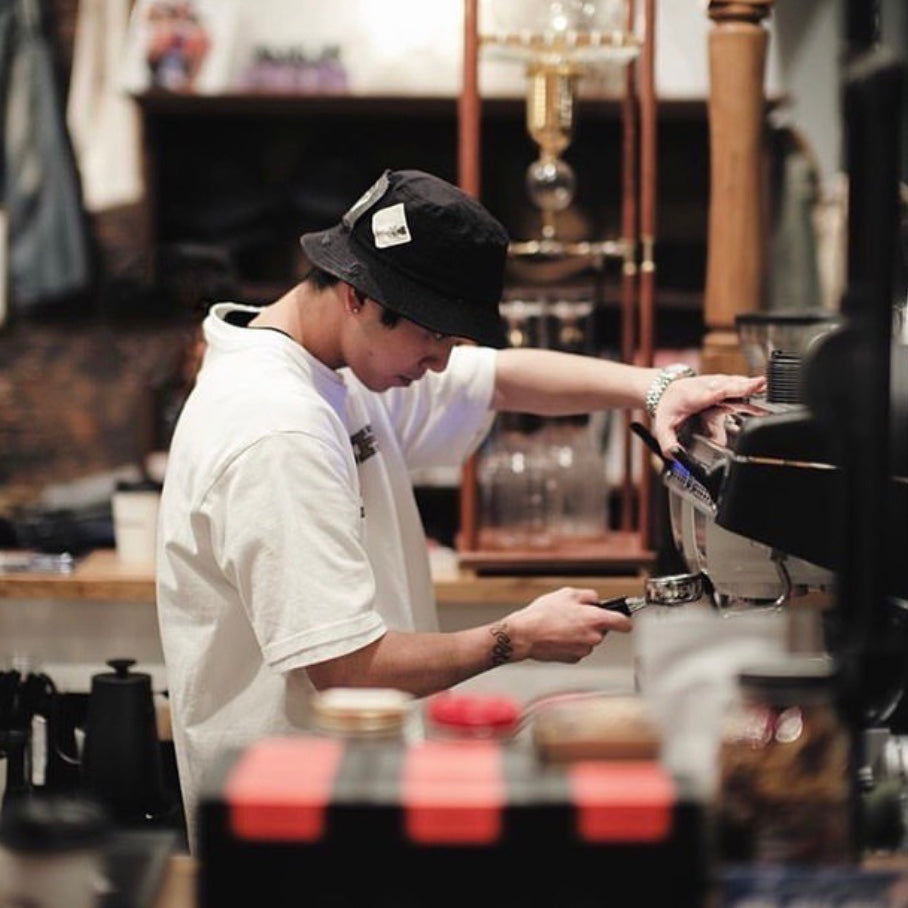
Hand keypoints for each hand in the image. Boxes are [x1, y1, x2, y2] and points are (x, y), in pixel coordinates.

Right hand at [506, 586, 631, 663]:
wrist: (525, 634)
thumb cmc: (544, 614)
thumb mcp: (567, 594)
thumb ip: (588, 596)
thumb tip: (596, 600)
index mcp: (597, 619)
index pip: (624, 623)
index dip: (625, 619)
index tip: (624, 618)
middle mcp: (594, 638)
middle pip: (603, 630)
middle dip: (592, 623)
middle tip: (574, 615)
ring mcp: (584, 650)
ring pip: (589, 639)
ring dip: (581, 633)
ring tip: (561, 625)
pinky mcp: (573, 659)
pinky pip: (578, 648)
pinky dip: (571, 642)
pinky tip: (557, 635)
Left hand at [651, 373, 765, 454]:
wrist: (668, 390)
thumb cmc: (669, 406)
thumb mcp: (663, 426)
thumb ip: (668, 442)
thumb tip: (675, 456)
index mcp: (692, 396)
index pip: (710, 393)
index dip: (725, 390)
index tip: (738, 388)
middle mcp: (706, 387)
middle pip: (727, 385)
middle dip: (743, 386)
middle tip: (761, 385)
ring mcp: (715, 383)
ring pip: (734, 382)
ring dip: (749, 385)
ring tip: (765, 387)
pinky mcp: (723, 383)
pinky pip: (737, 383)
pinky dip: (749, 385)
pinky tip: (762, 386)